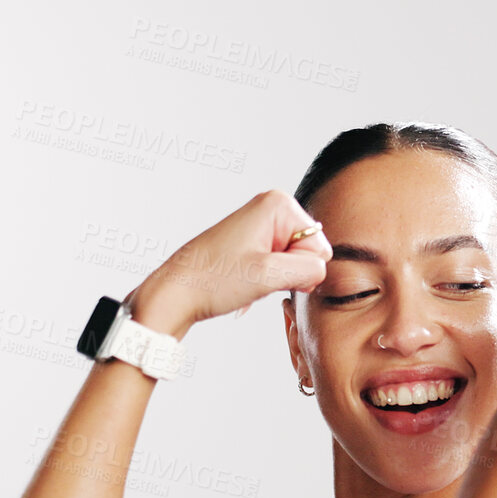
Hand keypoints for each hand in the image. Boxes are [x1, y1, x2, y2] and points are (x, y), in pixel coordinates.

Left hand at [131, 189, 333, 331]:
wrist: (175, 293)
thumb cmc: (212, 280)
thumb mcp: (270, 276)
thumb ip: (310, 269)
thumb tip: (321, 271)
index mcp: (278, 204)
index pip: (320, 247)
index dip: (299, 268)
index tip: (267, 271)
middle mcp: (271, 208)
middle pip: (309, 252)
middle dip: (288, 272)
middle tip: (257, 277)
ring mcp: (261, 225)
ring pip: (294, 263)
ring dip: (277, 279)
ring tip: (247, 279)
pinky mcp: (253, 243)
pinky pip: (279, 267)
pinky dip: (267, 280)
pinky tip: (244, 281)